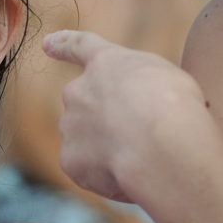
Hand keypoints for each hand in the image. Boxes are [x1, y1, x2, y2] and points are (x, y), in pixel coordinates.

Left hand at [43, 31, 222, 209]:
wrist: (162, 144)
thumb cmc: (176, 107)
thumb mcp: (167, 79)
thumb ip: (141, 86)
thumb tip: (134, 108)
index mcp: (105, 63)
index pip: (80, 46)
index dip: (63, 44)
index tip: (47, 44)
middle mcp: (78, 91)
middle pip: (86, 106)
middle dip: (105, 121)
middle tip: (139, 139)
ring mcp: (70, 126)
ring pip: (87, 141)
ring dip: (110, 151)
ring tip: (143, 159)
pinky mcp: (70, 160)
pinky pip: (88, 171)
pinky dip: (107, 178)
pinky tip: (131, 177)